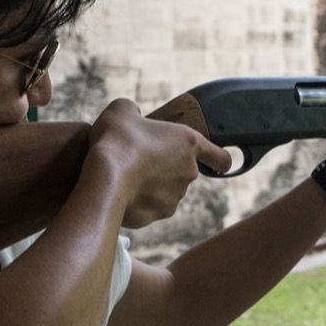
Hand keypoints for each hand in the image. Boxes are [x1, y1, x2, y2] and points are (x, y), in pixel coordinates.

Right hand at [83, 99, 232, 227]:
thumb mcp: (122, 110)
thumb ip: (135, 111)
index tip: (211, 161)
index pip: (221, 158)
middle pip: (184, 171)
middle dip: (167, 166)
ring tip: (127, 174)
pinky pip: (150, 206)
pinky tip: (122, 191)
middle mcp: (188, 172)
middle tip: (140, 157)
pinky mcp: (157, 215)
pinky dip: (139, 201)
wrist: (104, 178)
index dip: (217, 159)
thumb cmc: (117, 139)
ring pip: (167, 190)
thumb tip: (133, 117)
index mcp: (189, 143)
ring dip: (153, 184)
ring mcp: (175, 196)